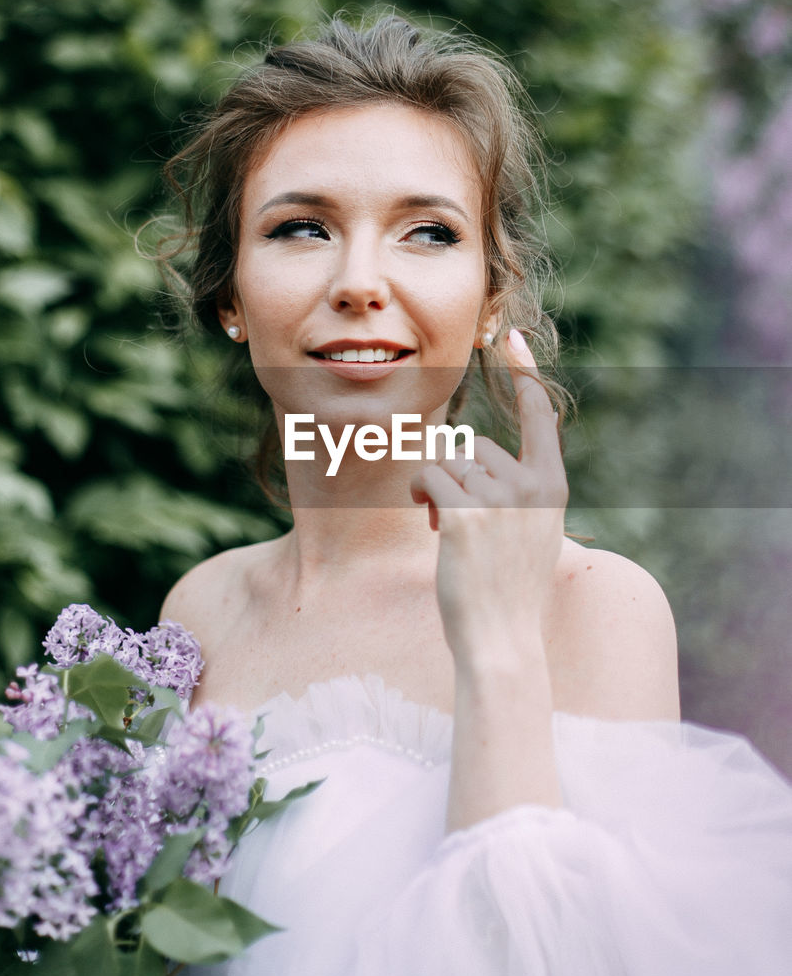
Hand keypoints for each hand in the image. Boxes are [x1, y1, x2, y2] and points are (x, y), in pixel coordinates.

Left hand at [409, 329, 567, 675]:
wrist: (502, 639)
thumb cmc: (509, 587)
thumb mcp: (533, 531)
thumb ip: (520, 490)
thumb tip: (476, 456)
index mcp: (552, 486)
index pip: (540, 416)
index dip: (524, 373)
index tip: (511, 337)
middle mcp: (531, 484)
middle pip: (475, 446)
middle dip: (461, 478)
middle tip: (467, 523)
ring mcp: (500, 497)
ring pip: (450, 463)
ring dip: (440, 491)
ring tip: (454, 533)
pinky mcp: (467, 512)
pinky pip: (430, 476)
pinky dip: (423, 495)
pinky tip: (434, 526)